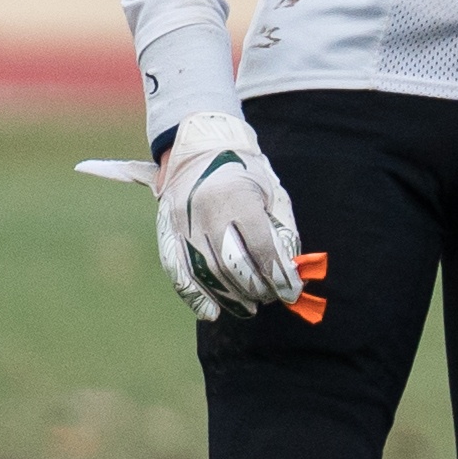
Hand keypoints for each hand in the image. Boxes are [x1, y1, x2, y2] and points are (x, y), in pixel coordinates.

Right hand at [84, 110, 307, 320]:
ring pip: (205, 272)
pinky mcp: (166, 231)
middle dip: (256, 288)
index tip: (291, 291)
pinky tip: (212, 311)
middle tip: (270, 297)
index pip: (260, 247)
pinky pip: (177, 270)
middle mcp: (205, 212)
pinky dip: (194, 296)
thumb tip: (290, 269)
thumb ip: (282, 230)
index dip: (278, 274)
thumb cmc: (246, 172)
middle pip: (232, 264)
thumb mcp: (273, 193)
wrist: (201, 147)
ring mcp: (181, 223)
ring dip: (231, 297)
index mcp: (237, 198)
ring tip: (250, 307)